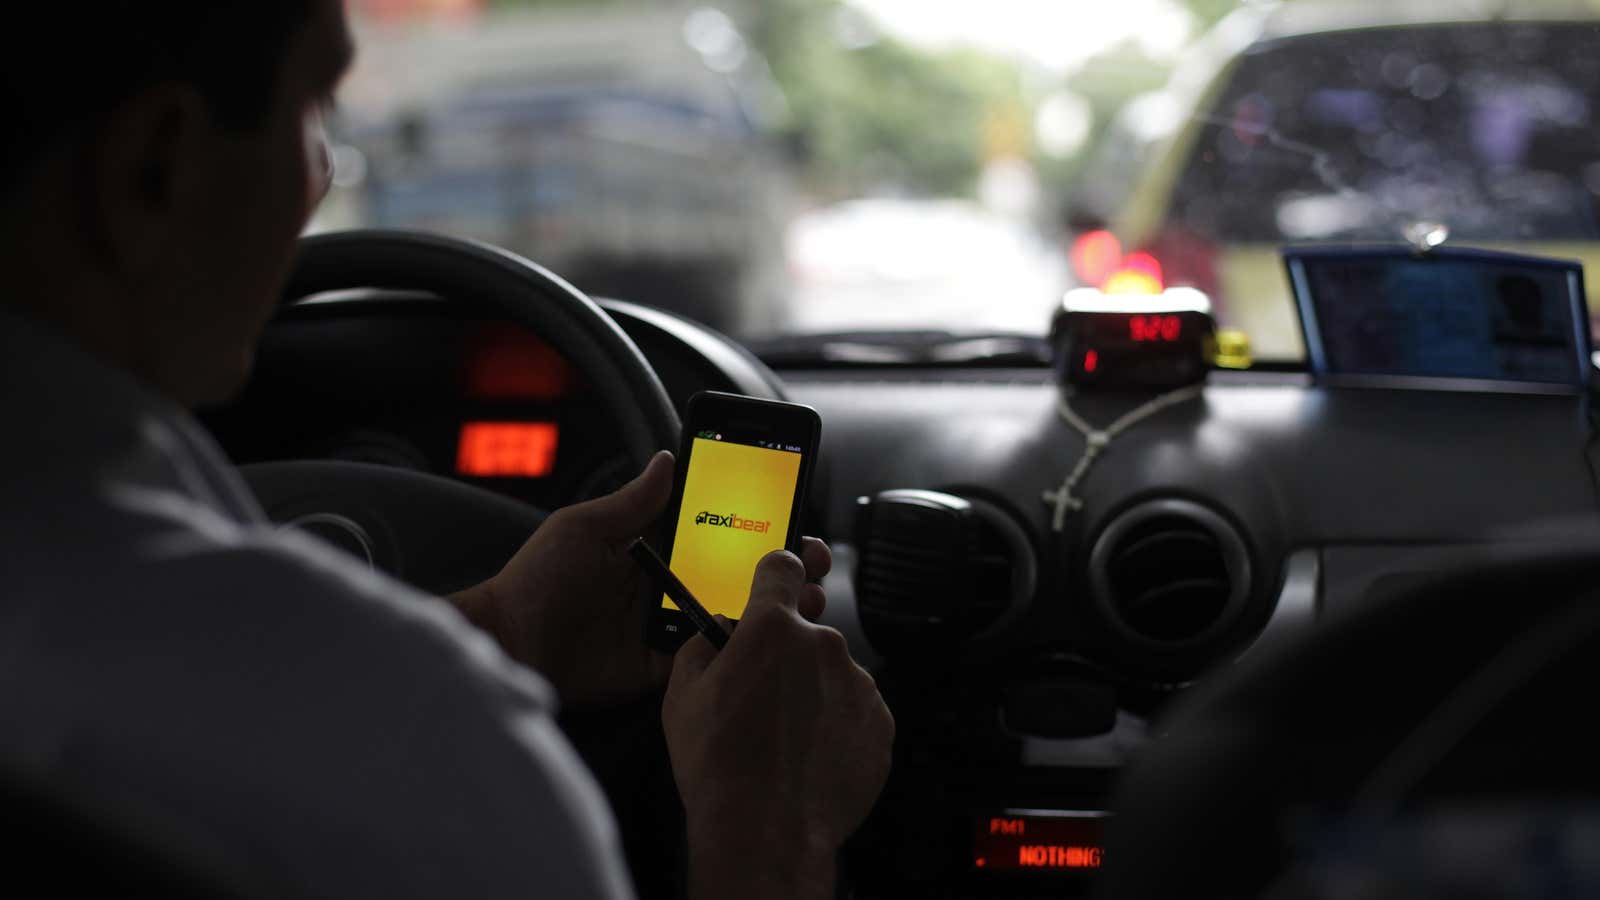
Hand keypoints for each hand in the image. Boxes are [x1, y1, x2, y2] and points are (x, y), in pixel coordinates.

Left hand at [452, 451, 833, 705]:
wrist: (511, 645)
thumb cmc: (536, 581)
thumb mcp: (584, 527)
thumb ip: (632, 501)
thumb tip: (669, 459)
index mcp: (654, 548)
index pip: (716, 530)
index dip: (755, 523)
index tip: (791, 513)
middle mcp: (668, 586)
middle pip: (737, 573)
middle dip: (780, 565)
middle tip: (811, 558)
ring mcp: (670, 627)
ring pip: (735, 614)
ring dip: (773, 606)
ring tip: (807, 595)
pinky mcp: (665, 667)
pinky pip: (713, 658)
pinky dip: (743, 648)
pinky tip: (769, 635)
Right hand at [662, 550, 893, 899]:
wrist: (768, 832)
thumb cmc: (719, 765)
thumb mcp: (681, 696)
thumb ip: (701, 647)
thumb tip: (717, 634)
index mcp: (772, 627)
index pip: (783, 565)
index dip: (775, 573)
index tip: (774, 585)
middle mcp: (822, 644)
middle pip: (805, 632)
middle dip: (786, 656)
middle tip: (762, 699)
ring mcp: (857, 683)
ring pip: (830, 673)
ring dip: (812, 693)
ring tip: (784, 739)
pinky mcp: (880, 721)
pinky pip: (855, 710)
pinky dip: (837, 725)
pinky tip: (809, 755)